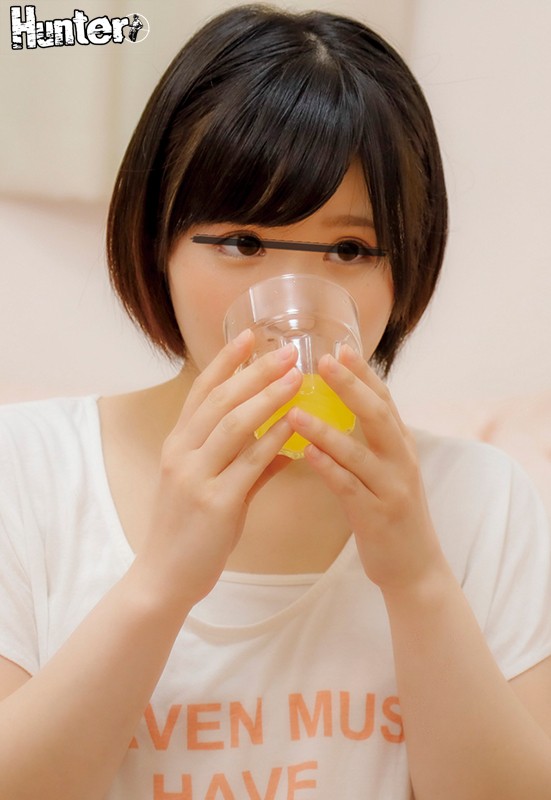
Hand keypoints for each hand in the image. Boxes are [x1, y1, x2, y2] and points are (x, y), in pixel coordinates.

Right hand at [136, 331, 301, 609]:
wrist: (165, 576)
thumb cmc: (189, 530)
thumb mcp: (208, 486)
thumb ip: (244, 461)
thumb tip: (284, 441)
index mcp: (177, 444)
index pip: (201, 391)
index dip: (226, 362)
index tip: (250, 336)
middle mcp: (181, 453)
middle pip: (220, 400)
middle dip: (255, 371)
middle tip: (288, 350)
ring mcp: (196, 476)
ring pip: (234, 424)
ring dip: (268, 396)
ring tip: (297, 376)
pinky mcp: (215, 503)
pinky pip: (250, 463)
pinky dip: (274, 440)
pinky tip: (296, 425)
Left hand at [287, 345, 445, 593]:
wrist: (415, 568)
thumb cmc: (390, 513)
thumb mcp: (386, 470)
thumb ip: (367, 440)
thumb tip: (338, 406)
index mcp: (401, 445)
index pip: (384, 400)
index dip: (363, 373)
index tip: (340, 346)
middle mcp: (402, 461)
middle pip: (378, 415)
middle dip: (350, 386)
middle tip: (323, 361)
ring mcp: (392, 488)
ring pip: (359, 452)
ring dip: (326, 429)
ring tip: (295, 410)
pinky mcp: (377, 516)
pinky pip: (349, 487)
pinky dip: (328, 467)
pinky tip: (306, 453)